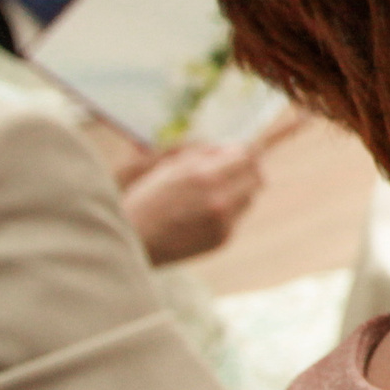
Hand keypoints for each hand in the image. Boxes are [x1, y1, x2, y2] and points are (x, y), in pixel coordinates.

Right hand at [121, 141, 265, 265]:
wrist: (132, 242)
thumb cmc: (145, 200)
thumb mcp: (170, 168)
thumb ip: (204, 155)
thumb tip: (230, 148)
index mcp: (204, 176)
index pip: (248, 156)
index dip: (248, 151)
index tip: (246, 150)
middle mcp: (219, 199)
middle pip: (257, 177)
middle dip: (248, 170)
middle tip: (236, 169)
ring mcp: (223, 222)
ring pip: (250, 198)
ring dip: (239, 191)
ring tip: (213, 193)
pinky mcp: (223, 239)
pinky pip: (238, 218)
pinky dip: (229, 211)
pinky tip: (204, 213)